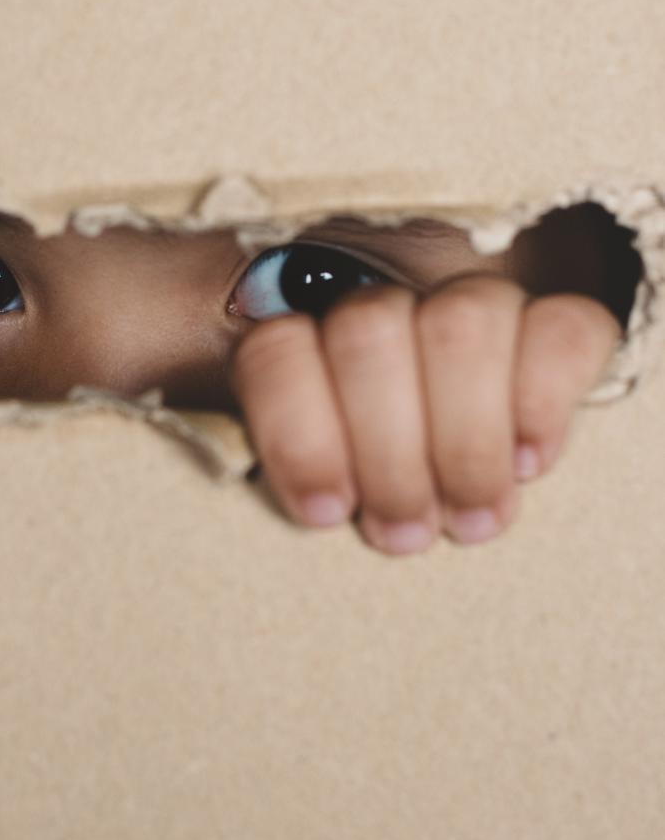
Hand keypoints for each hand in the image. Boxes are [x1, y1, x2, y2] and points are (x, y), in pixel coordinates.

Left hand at [230, 274, 622, 554]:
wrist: (460, 467)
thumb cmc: (370, 491)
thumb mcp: (317, 488)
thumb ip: (292, 472)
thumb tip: (304, 501)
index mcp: (302, 343)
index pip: (277, 348)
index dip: (299, 433)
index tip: (325, 511)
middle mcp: (384, 309)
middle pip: (368, 334)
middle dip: (388, 453)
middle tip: (404, 533)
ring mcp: (471, 306)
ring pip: (460, 326)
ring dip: (464, 440)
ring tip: (469, 519)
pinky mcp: (555, 326)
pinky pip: (562, 332)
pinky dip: (542, 403)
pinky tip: (527, 463)